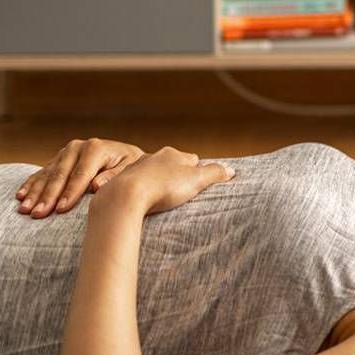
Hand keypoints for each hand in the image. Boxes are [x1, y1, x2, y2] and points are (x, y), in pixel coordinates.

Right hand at [16, 138, 145, 217]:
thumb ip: (115, 177)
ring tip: (24, 210)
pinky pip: (41, 173)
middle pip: (60, 175)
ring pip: (47, 175)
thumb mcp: (130, 171)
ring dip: (35, 193)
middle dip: (48, 196)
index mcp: (96, 148)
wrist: (126, 158)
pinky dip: (31, 185)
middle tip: (37, 214)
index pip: (80, 174)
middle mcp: (78, 147)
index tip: (61, 210)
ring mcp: (65, 153)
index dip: (70, 193)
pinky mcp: (58, 159)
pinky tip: (20, 196)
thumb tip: (97, 186)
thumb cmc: (131, 169)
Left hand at [91, 146, 235, 215]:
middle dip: (177, 175)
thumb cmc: (164, 187)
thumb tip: (232, 170)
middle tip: (182, 191)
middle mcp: (154, 156)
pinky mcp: (122, 180)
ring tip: (162, 197)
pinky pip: (136, 183)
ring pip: (152, 172)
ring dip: (157, 181)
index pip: (192, 159)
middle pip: (171, 164)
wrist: (127, 194)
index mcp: (173, 154)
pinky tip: (143, 200)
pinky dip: (141, 189)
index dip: (198, 171)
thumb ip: (214, 174)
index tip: (200, 182)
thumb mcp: (196, 180)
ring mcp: (136, 167)